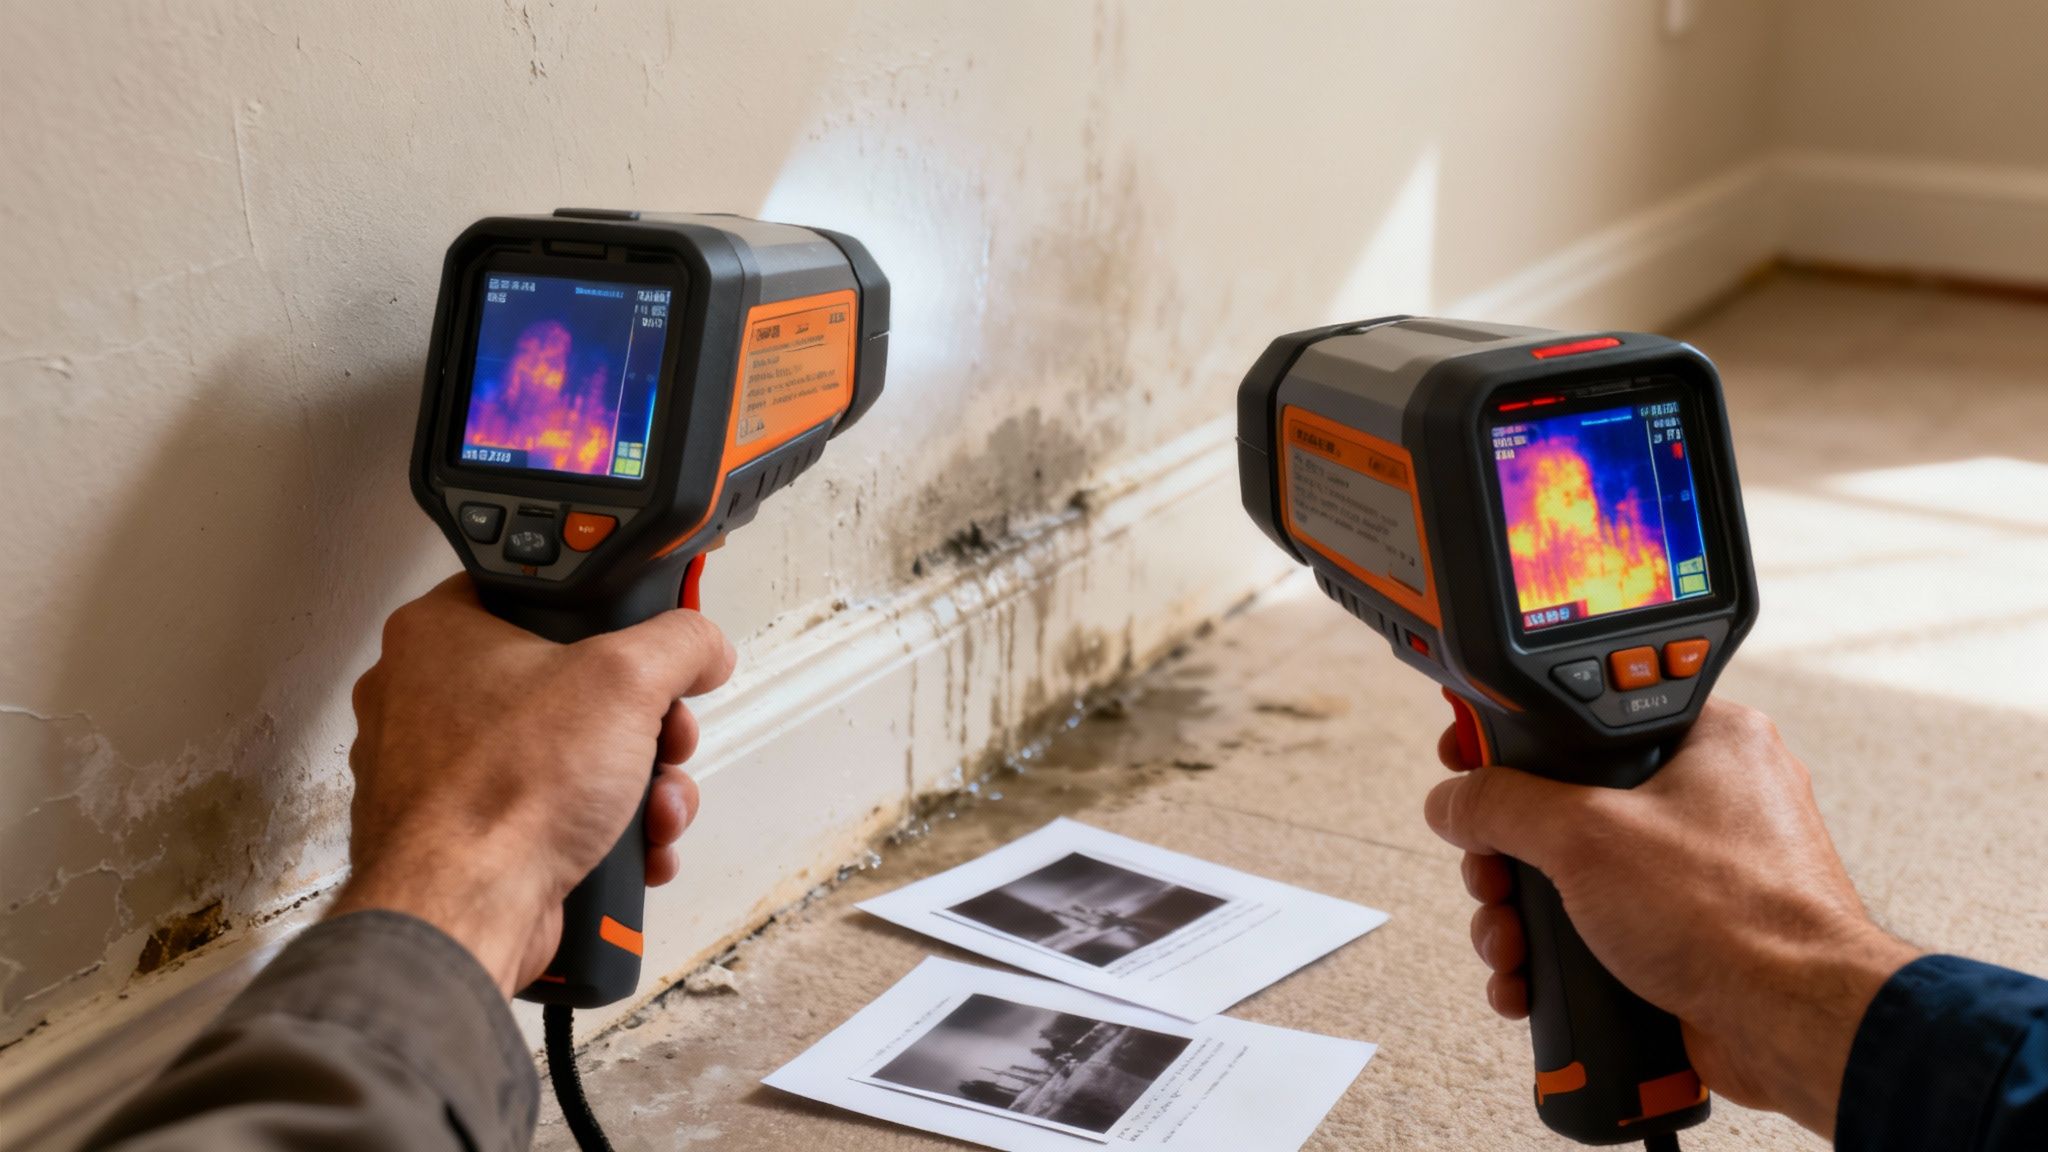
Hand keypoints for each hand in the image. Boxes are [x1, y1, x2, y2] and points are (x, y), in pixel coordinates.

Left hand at [332, 575, 735, 994]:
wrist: (463, 916)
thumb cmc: (503, 793)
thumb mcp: (627, 677)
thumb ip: (680, 642)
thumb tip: (703, 646)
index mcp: (440, 633)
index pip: (541, 595)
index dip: (610, 619)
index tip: (650, 643)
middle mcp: (429, 698)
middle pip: (574, 686)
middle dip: (644, 725)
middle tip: (665, 738)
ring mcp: (445, 773)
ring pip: (572, 757)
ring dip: (638, 785)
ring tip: (655, 809)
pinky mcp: (469, 835)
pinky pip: (554, 815)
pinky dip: (604, 832)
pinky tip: (633, 848)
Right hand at [1423, 698, 1921, 1135]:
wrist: (1797, 1029)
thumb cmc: (1735, 918)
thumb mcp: (1585, 836)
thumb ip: (1503, 803)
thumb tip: (1454, 800)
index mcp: (1707, 738)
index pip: (1586, 715)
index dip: (1517, 739)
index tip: (1469, 760)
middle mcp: (1709, 797)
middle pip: (1565, 805)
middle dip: (1508, 857)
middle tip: (1489, 877)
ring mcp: (1700, 871)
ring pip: (1575, 876)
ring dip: (1522, 916)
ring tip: (1509, 947)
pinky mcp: (1689, 933)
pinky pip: (1601, 929)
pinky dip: (1558, 956)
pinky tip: (1531, 981)